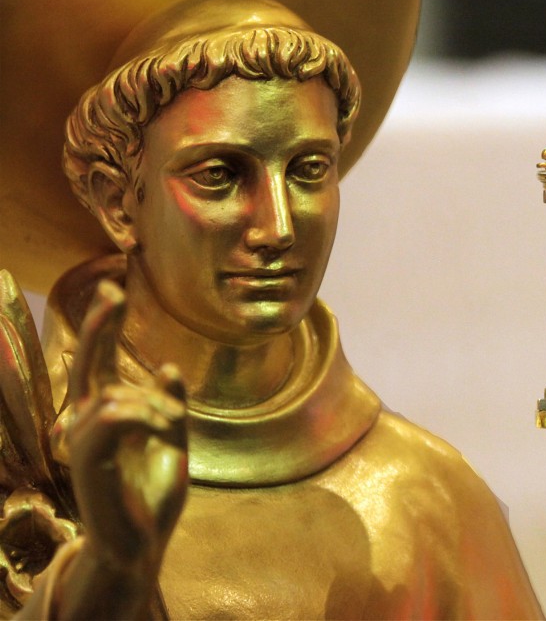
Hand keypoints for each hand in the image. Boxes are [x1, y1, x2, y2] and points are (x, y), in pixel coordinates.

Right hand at [64, 281, 187, 575]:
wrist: (143, 544)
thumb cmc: (153, 497)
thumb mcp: (174, 442)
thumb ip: (170, 407)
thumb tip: (168, 368)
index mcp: (110, 414)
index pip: (103, 361)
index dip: (105, 324)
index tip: (114, 286)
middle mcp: (90, 423)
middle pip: (88, 364)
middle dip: (99, 325)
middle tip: (113, 290)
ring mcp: (86, 442)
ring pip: (114, 395)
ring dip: (154, 405)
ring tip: (173, 427)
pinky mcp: (89, 461)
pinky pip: (113, 418)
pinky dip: (147, 415)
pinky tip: (165, 429)